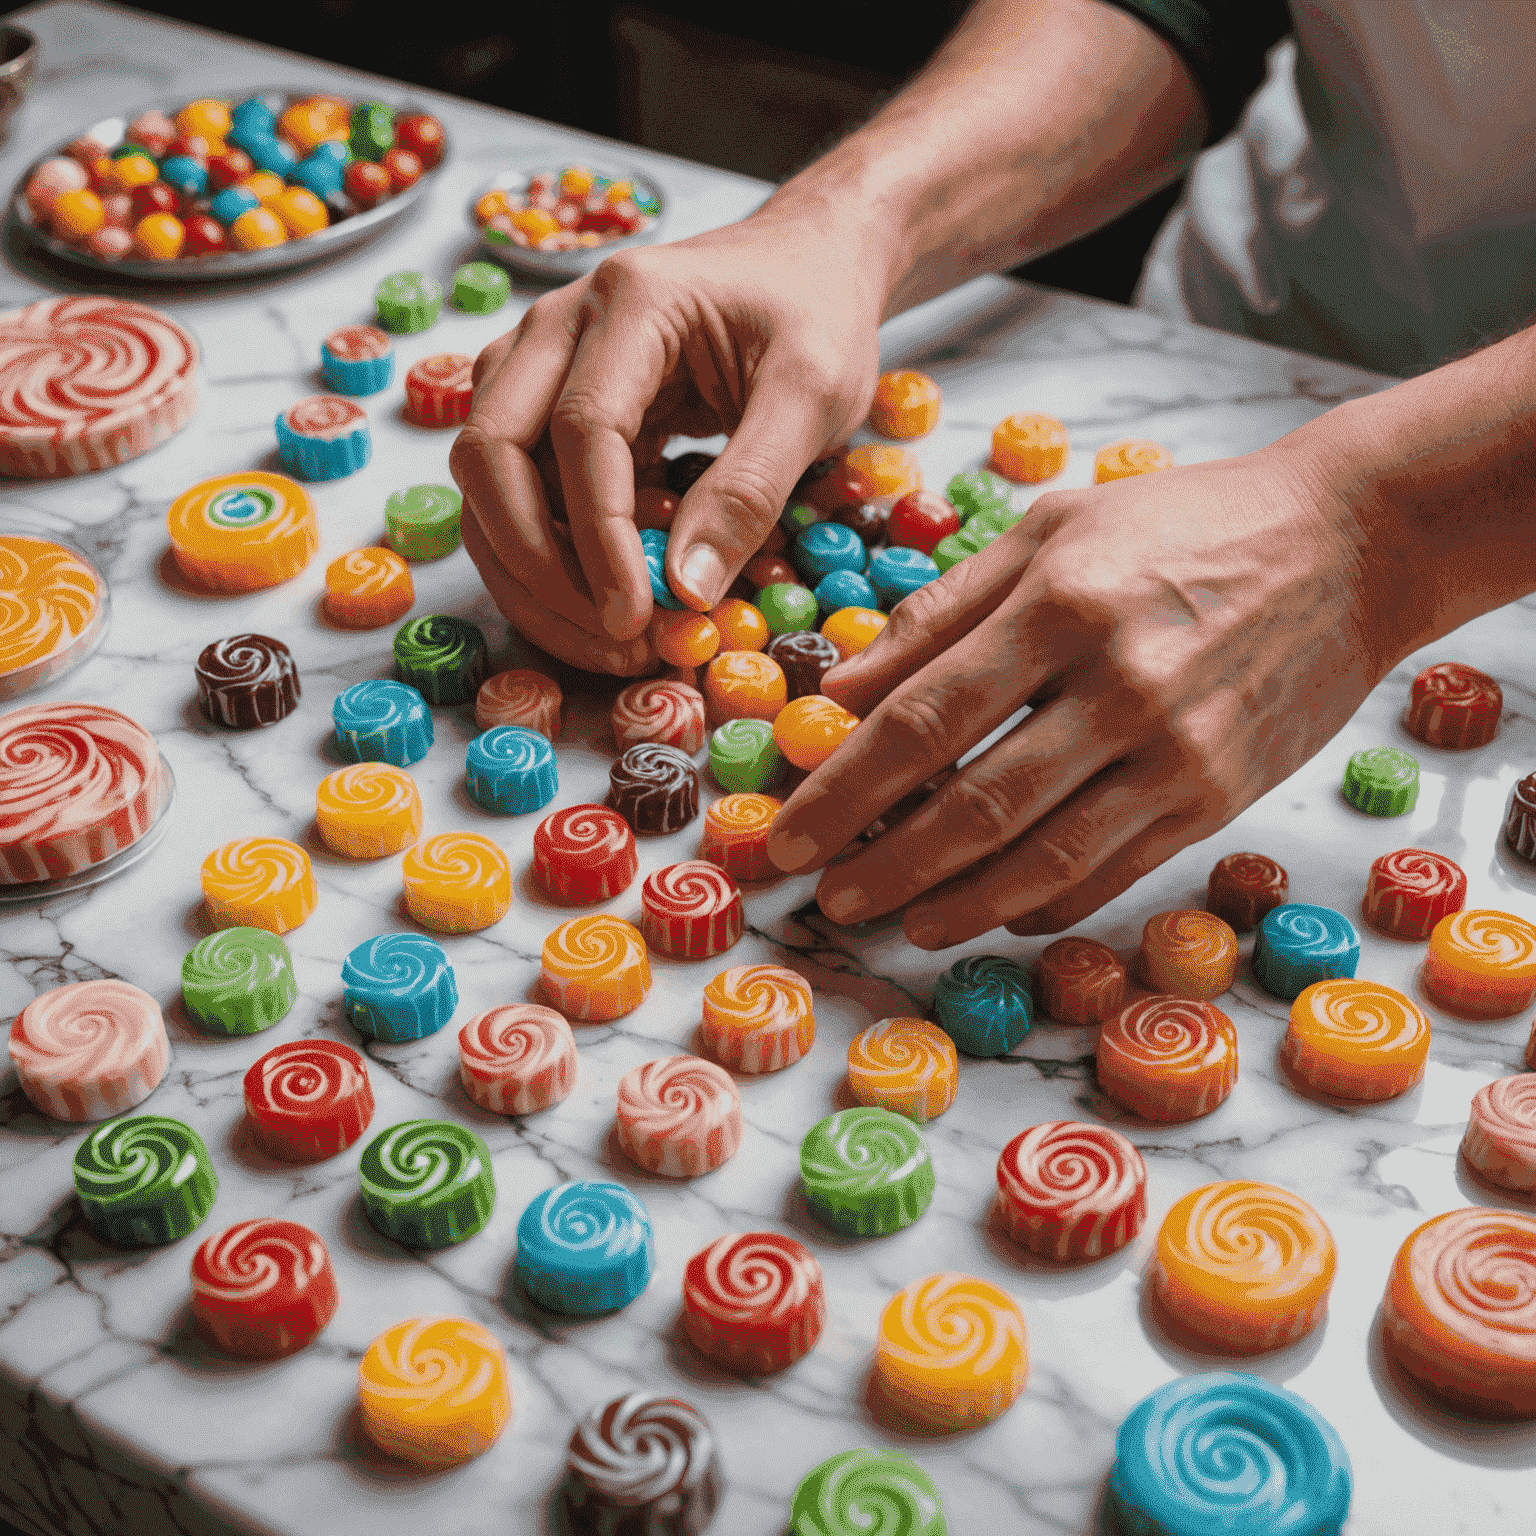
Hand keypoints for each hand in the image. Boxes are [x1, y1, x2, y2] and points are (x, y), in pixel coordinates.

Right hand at [451, 213, 887, 672]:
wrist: (807, 259)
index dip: (598, 536)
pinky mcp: (547, 404)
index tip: (634, 615)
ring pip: (486, 476)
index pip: (581, 429)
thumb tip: (685, 591)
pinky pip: (517, 487)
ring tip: (609, 637)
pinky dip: (547, 554)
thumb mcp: (814, 397)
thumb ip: (751, 490)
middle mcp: (561, 324)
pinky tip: (607, 600)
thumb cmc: (815, 315)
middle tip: (611, 635)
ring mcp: (541, 362)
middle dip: (536, 561)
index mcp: (631, 301)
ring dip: (529, 570)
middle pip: (490, 449)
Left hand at [766, 431, 1398, 944]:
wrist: (1351, 545)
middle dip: (883, 864)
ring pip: (1043, 861)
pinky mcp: (1218, 799)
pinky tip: (987, 913)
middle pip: (973, 807)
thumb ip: (942, 613)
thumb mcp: (1053, 530)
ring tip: (893, 922)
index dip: (844, 787)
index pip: (923, 720)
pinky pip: (1113, 873)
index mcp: (1062, 608)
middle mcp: (1119, 689)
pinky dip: (1041, 904)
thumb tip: (842, 691)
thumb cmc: (1185, 524)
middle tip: (822, 897)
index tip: (787, 831)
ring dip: (953, 905)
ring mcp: (1177, 754)